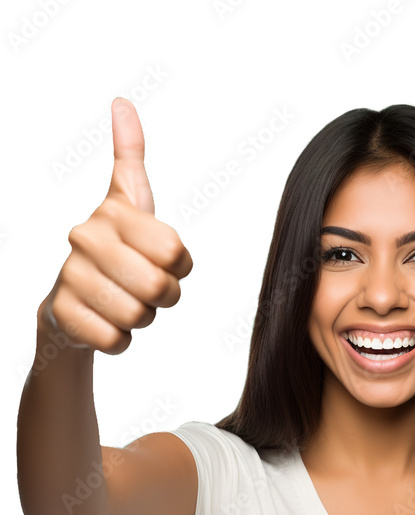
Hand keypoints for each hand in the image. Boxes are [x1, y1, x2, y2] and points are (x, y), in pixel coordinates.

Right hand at [38, 97, 192, 354]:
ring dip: (141, 319)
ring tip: (123, 303)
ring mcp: (71, 277)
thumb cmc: (113, 251)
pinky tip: (106, 322)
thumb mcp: (128, 203)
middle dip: (163, 298)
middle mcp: (86, 238)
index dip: (180, 268)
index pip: (176, 251)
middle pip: (161, 288)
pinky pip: (117, 341)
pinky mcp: (64, 315)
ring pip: (140, 316)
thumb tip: (122, 103)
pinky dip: (120, 340)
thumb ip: (130, 157)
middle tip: (146, 290)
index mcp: (113, 213)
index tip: (163, 262)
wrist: (69, 301)